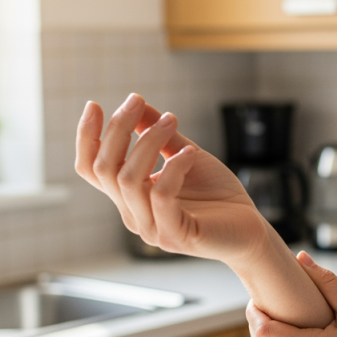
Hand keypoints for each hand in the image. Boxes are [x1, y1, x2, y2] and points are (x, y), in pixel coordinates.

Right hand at [75, 94, 267, 265]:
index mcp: (130, 197)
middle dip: (117, 129)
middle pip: (105, 169)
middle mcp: (133, 214)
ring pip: (129, 180)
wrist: (251, 230)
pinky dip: (174, 168)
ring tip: (171, 121)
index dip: (86, 138)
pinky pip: (161, 197)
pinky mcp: (175, 236)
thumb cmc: (218, 195)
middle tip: (136, 100)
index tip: (94, 104)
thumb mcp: (186, 156)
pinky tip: (191, 153)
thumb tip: (138, 105)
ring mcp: (151, 229)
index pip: (91, 169)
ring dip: (148, 142)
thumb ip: (161, 136)